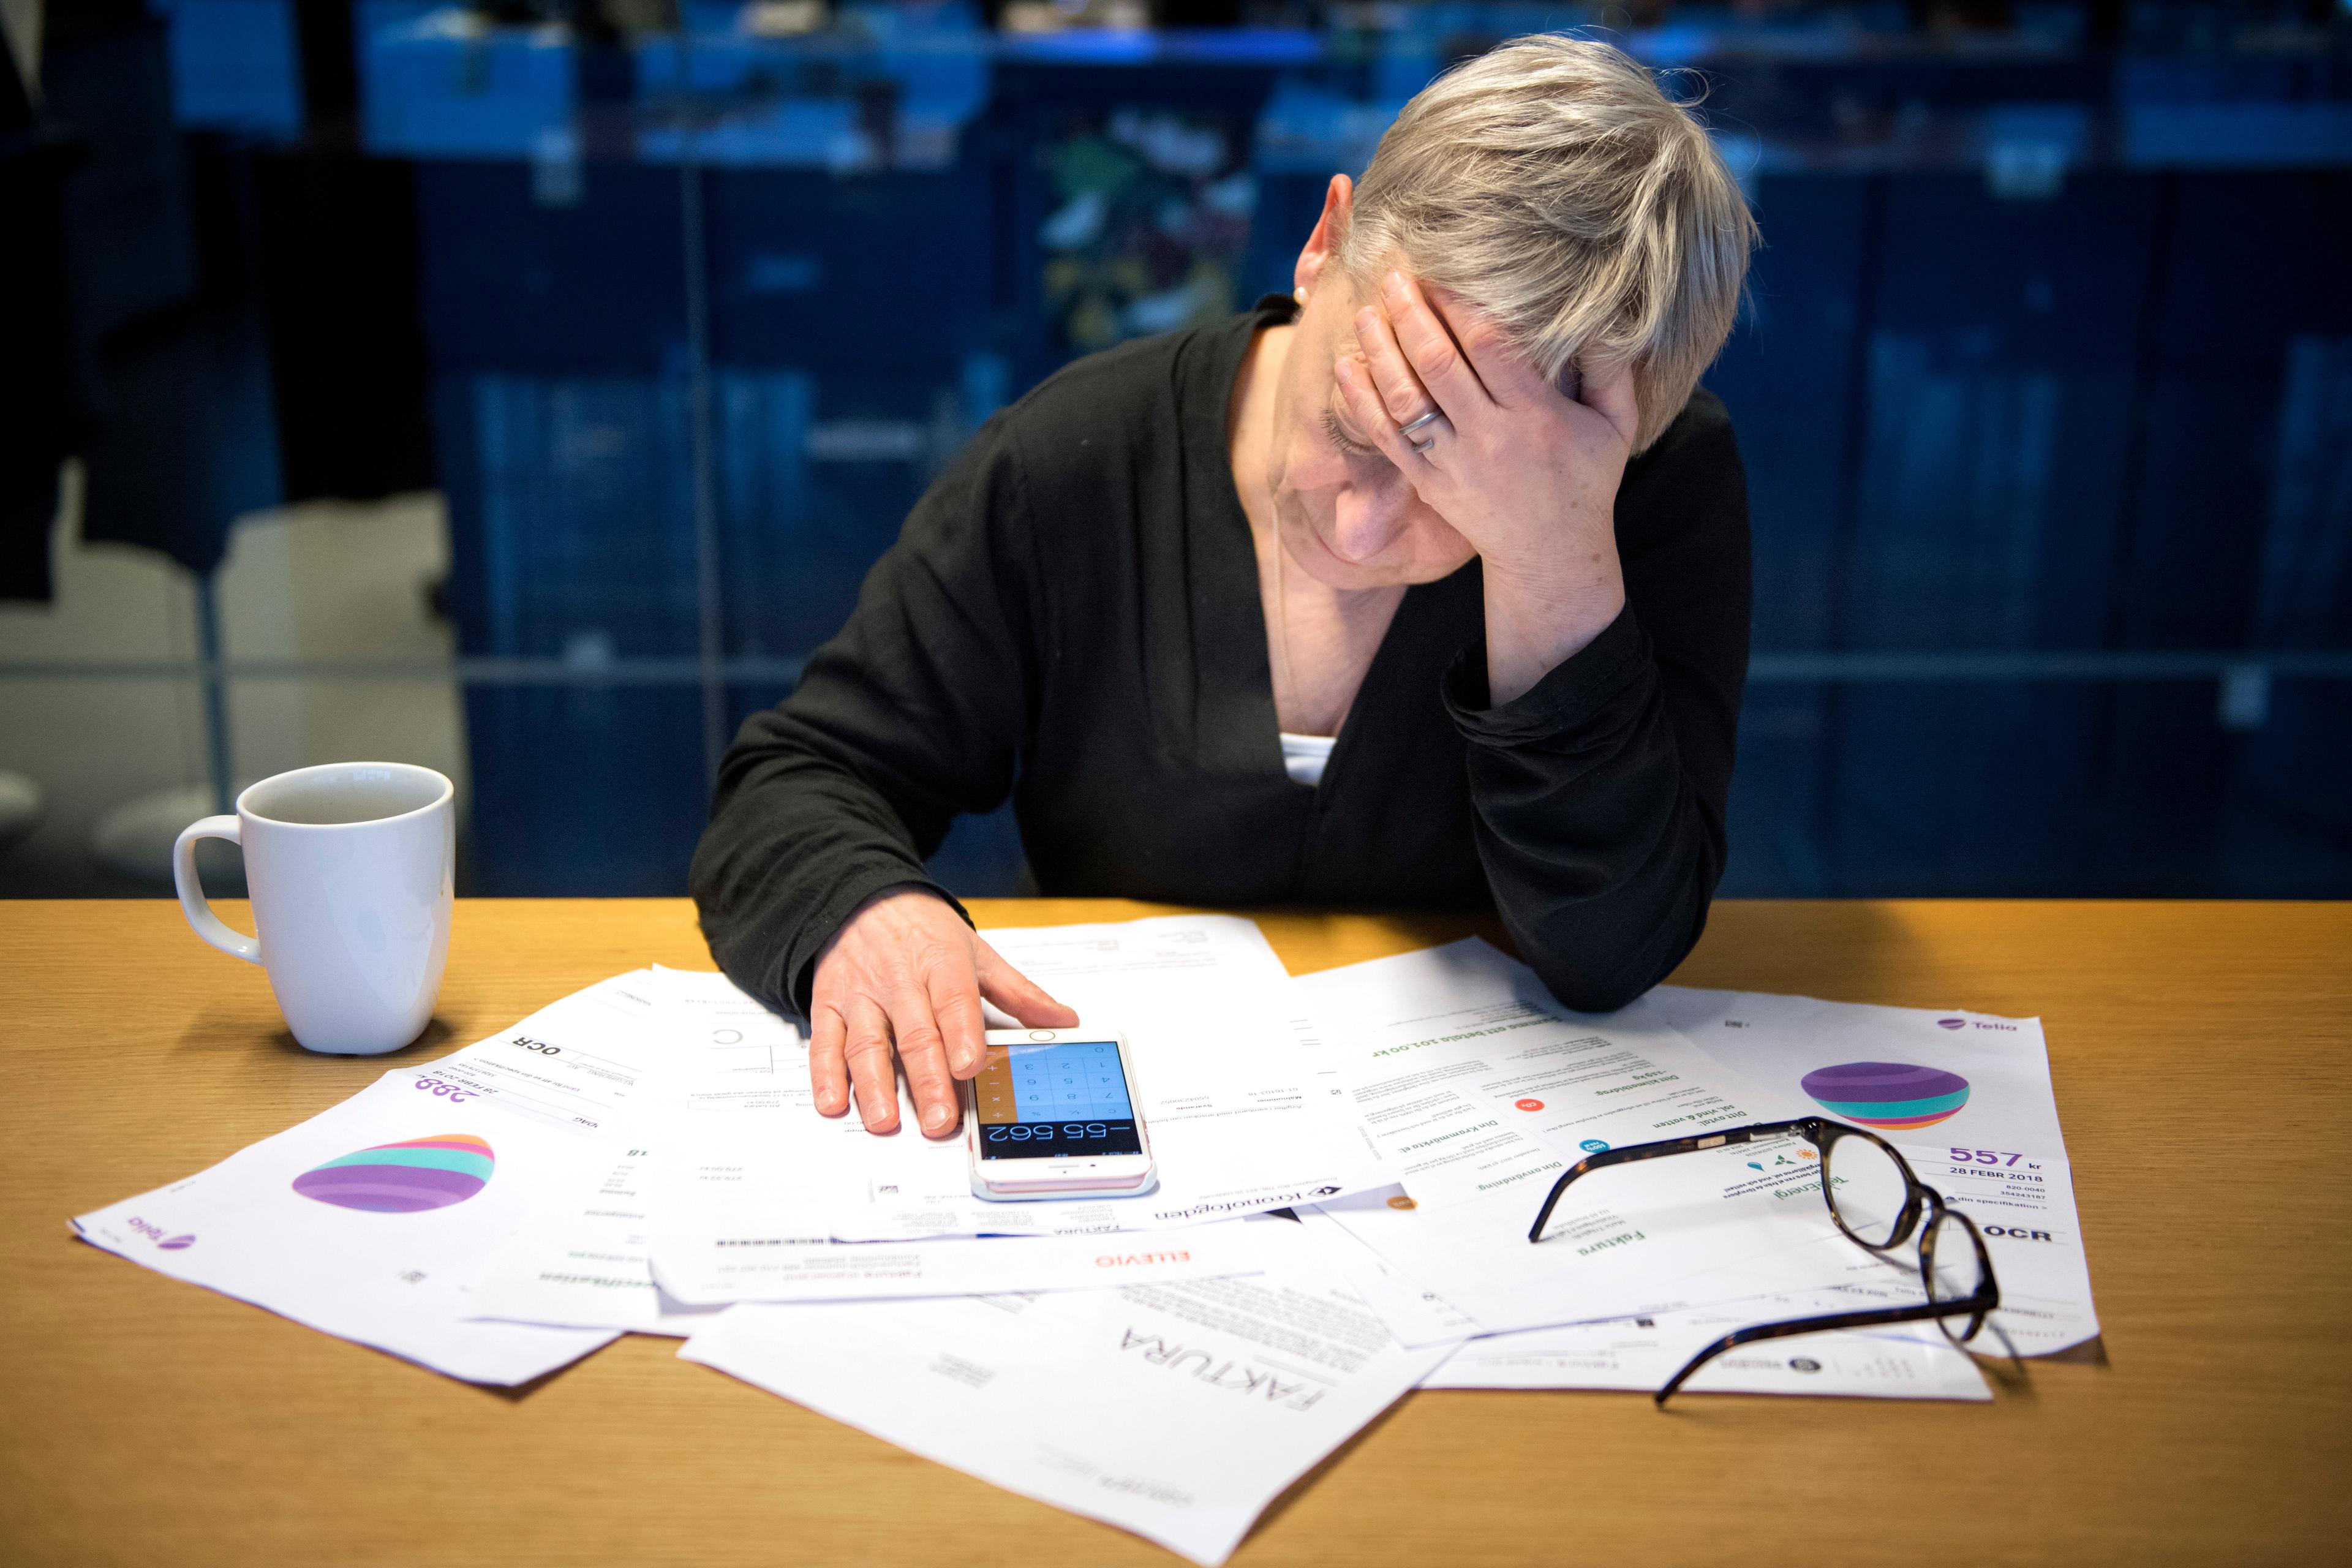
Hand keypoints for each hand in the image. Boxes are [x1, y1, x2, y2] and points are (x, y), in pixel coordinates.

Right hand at [808, 888, 1078, 1135]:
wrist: (861, 897)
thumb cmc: (923, 931)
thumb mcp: (975, 952)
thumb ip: (1018, 993)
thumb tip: (1063, 1020)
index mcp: (941, 963)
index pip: (954, 1000)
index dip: (961, 1034)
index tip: (969, 1067)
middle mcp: (899, 981)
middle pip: (914, 1034)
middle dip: (927, 1081)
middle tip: (938, 1120)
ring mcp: (860, 995)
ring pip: (867, 1043)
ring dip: (874, 1086)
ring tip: (885, 1121)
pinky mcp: (828, 1005)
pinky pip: (825, 1042)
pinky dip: (825, 1074)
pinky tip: (833, 1102)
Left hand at [1334, 271, 1637, 703]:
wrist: (1551, 555)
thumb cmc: (1587, 480)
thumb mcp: (1616, 426)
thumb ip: (1612, 371)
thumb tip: (1603, 317)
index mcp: (1535, 415)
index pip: (1490, 347)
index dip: (1459, 305)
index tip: (1440, 272)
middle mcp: (1489, 436)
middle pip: (1439, 364)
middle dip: (1411, 315)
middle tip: (1392, 277)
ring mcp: (1453, 462)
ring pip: (1406, 399)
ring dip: (1380, 352)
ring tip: (1366, 313)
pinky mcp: (1429, 483)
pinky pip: (1388, 438)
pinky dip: (1362, 402)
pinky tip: (1347, 368)